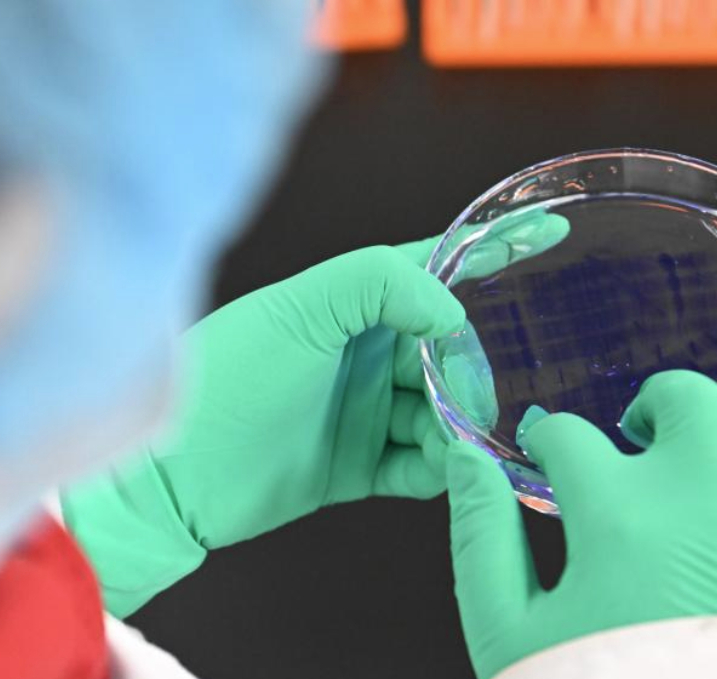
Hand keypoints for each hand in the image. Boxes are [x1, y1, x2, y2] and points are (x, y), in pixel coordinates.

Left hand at [64, 238, 462, 615]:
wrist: (172, 477)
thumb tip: (452, 313)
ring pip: (442, 412)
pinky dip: (441, 470)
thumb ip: (379, 283)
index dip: (485, 256)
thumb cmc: (226, 379)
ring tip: (459, 438)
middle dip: (472, 368)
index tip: (544, 238)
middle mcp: (363, 353)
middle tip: (477, 392)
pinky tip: (445, 468)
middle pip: (449, 351)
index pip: (430, 268)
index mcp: (350, 304)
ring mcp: (363, 410)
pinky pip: (420, 467)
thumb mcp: (300, 310)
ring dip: (459, 425)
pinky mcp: (358, 466)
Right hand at [446, 371, 716, 678]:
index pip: (571, 438)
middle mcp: (703, 505)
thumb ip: (480, 533)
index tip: (548, 448)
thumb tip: (468, 457)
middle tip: (636, 433)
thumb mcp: (502, 626)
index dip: (551, 437)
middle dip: (654, 404)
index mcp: (619, 514)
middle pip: (688, 404)